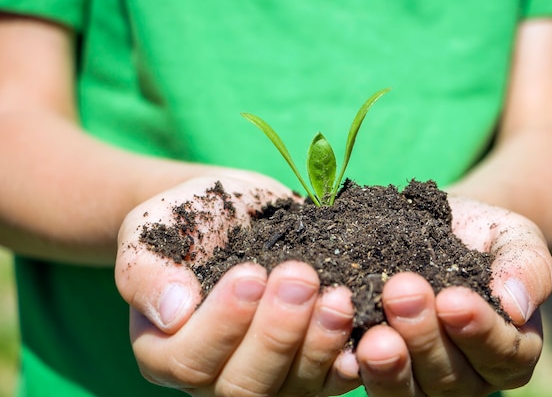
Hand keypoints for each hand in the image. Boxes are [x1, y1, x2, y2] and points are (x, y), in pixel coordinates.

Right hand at [115, 175, 358, 395]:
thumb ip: (145, 270)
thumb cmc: (189, 218)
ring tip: (338, 296)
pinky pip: (332, 378)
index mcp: (168, 351)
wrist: (237, 212)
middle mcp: (217, 376)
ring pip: (293, 388)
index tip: (250, 272)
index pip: (189, 362)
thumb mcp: (151, 229)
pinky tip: (367, 328)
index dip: (222, 324)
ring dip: (319, 345)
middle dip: (277, 334)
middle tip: (301, 278)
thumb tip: (172, 311)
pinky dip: (351, 358)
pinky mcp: (311, 363)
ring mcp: (269, 375)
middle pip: (245, 387)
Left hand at [341, 196, 551, 396]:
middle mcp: (468, 375)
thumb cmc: (485, 235)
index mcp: (510, 349)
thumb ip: (527, 267)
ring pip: (408, 390)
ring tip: (372, 333)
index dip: (479, 330)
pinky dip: (352, 366)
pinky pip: (366, 380)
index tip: (453, 299)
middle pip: (451, 376)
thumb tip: (517, 305)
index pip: (503, 353)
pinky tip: (342, 346)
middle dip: (424, 336)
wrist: (441, 227)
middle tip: (400, 293)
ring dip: (389, 363)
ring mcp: (422, 379)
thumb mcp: (516, 239)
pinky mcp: (381, 370)